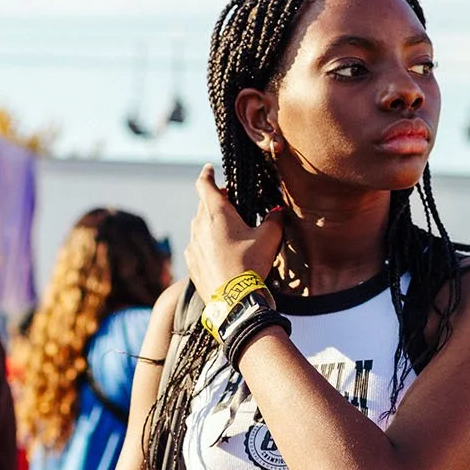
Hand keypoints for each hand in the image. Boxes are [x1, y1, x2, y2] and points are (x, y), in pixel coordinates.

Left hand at [186, 166, 280, 300]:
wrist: (234, 300)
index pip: (204, 185)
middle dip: (215, 201)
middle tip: (229, 202)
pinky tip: (219, 253)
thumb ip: (275, 219)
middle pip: (203, 205)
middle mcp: (199, 226)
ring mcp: (193, 245)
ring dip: (210, 224)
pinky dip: (206, 244)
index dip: (207, 175)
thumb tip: (278, 210)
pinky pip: (197, 247)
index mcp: (216, 213)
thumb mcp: (269, 237)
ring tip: (227, 231)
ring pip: (199, 226)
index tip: (209, 169)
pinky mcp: (191, 264)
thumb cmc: (251, 264)